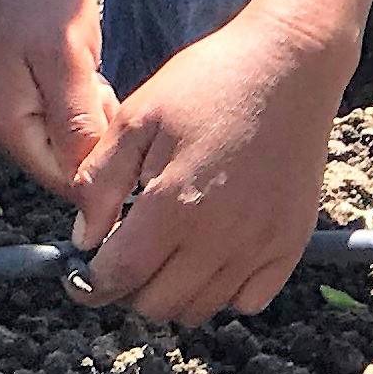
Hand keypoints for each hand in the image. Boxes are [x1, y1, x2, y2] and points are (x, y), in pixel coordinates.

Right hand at [0, 0, 117, 201]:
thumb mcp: (68, 56)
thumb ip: (78, 123)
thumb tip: (93, 186)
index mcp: (6, 125)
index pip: (66, 181)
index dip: (105, 166)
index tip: (125, 121)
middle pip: (64, 162)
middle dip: (96, 134)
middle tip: (101, 81)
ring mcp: (0, 110)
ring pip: (64, 138)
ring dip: (89, 113)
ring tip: (88, 67)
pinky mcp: (11, 93)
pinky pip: (54, 116)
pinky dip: (77, 98)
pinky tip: (80, 64)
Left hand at [66, 11, 352, 326]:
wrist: (289, 64)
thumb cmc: (208, 82)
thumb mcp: (137, 118)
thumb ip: (101, 181)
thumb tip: (83, 237)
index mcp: (174, 204)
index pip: (120, 277)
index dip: (90, 286)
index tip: (81, 279)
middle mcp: (219, 237)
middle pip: (158, 304)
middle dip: (129, 290)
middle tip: (124, 259)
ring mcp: (260, 245)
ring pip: (201, 309)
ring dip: (172, 294)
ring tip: (164, 257)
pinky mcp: (291, 243)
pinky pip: (250, 300)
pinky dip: (224, 293)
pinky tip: (210, 258)